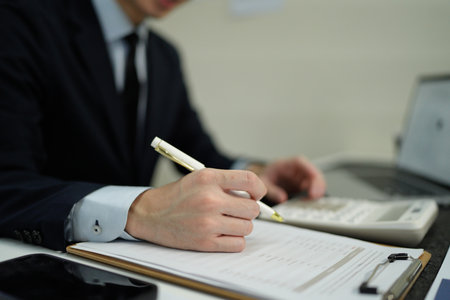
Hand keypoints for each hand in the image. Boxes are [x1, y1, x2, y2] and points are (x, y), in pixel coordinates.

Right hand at [125, 168, 265, 251]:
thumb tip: (256, 196)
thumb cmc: (177, 196)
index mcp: (208, 178)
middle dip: (248, 210)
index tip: (256, 194)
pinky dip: (234, 241)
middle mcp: (209, 199)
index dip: (259, 189)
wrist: (149, 214)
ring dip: (240, 226)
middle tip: (235, 211)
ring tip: (225, 222)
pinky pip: (238, 244)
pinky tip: (222, 234)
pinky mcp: (205, 242)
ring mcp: (207, 222)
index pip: (250, 180)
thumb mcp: (200, 178)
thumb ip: (227, 183)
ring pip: (247, 227)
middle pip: (252, 209)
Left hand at [251, 156, 325, 203]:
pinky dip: (313, 196)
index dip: (310, 172)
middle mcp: (299, 169)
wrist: (266, 179)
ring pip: (317, 182)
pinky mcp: (305, 185)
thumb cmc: (267, 176)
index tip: (311, 184)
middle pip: (314, 172)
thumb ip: (273, 191)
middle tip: (314, 197)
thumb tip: (282, 198)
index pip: (302, 163)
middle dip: (317, 185)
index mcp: (289, 163)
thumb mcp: (265, 183)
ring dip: (316, 192)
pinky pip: (313, 189)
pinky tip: (307, 202)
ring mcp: (303, 177)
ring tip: (309, 201)